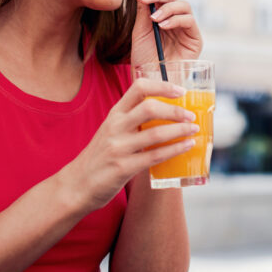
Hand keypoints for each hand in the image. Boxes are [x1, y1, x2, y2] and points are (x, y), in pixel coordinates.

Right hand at [65, 78, 199, 210]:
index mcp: (114, 114)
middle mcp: (115, 127)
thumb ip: (133, 121)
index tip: (180, 91)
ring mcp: (118, 148)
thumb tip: (168, 114)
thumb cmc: (100, 156)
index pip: (138, 88)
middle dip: (175, 110)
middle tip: (191, 115)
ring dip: (179, 130)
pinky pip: (154, 157)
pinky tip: (187, 146)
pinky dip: (174, 150)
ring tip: (194, 130)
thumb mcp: (112, 130)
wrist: (76, 185)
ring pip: (155, 133)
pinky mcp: (123, 168)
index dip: (162, 86)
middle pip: (149, 108)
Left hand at [130, 0, 201, 66]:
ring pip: (184, 5)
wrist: (152, 81)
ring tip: (154, 18)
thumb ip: (142, 10)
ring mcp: (186, 28)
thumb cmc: (145, 59)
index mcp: (162, 16)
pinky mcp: (195, 39)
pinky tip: (163, 25)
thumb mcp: (140, 31)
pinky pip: (189, 20)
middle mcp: (175, 19)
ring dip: (167, 8)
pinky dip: (176, 19)